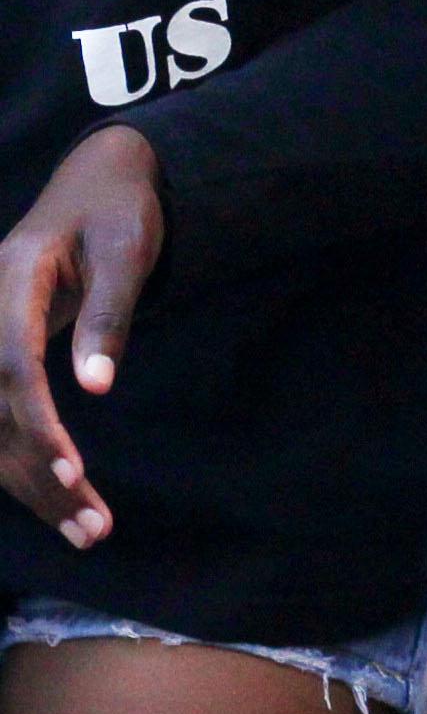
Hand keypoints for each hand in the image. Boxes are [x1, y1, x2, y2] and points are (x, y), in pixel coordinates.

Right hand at [0, 128, 165, 547]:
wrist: (97, 180)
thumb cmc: (118, 209)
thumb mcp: (127, 249)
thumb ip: (110, 314)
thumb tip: (95, 388)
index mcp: (13, 278)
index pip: (13, 363)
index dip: (37, 422)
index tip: (72, 473)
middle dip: (40, 472)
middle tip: (93, 528)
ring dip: (34, 484)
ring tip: (89, 533)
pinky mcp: (1, 358)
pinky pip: (3, 420)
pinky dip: (29, 465)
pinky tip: (62, 507)